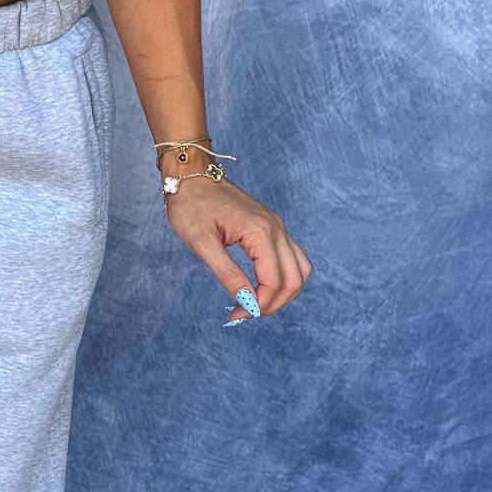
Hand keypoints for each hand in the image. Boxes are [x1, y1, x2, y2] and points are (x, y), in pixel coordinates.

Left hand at [163, 176, 311, 322]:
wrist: (192, 175)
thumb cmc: (192, 205)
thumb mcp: (202, 243)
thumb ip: (228, 274)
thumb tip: (246, 302)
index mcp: (260, 232)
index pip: (274, 281)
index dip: (258, 306)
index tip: (236, 316)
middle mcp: (276, 229)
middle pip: (294, 279)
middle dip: (273, 304)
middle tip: (245, 314)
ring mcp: (277, 226)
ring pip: (300, 269)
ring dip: (284, 292)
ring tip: (257, 303)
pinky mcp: (272, 227)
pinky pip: (293, 256)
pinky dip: (285, 276)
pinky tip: (263, 285)